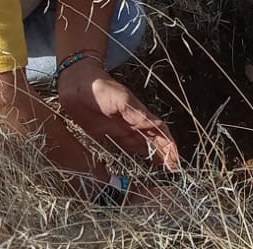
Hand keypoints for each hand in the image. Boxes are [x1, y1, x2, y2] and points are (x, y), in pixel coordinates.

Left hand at [59, 64, 179, 170]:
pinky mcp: (106, 133)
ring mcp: (120, 129)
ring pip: (141, 144)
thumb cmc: (99, 87)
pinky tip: (137, 161)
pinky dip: (134, 154)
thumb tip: (153, 126)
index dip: (169, 145)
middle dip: (164, 154)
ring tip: (161, 169)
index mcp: (138, 114)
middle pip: (153, 140)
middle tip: (172, 170)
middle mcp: (132, 123)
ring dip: (152, 155)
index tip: (175, 161)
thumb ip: (135, 113)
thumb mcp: (119, 99)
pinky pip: (124, 146)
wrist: (76, 82)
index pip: (160, 131)